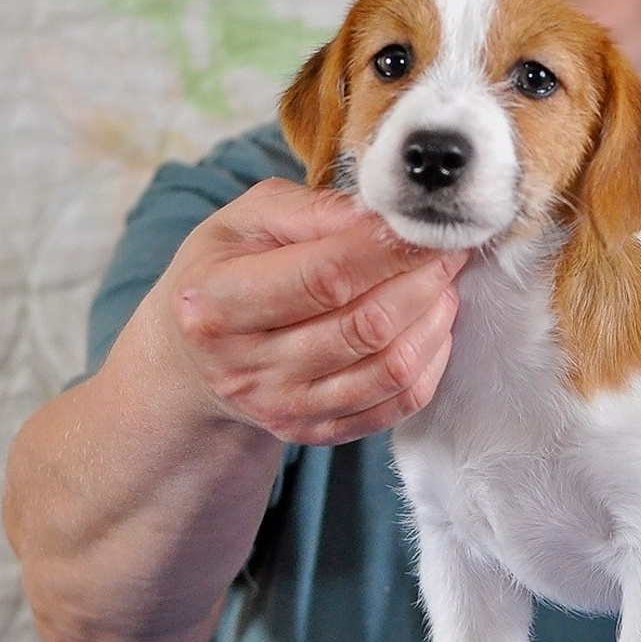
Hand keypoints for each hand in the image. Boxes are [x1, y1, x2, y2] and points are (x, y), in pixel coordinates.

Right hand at [153, 178, 465, 445]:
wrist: (191, 358)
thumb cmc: (225, 272)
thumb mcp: (243, 222)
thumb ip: (309, 210)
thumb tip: (380, 214)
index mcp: (218, 302)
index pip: (323, 276)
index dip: (388, 249)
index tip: (426, 224)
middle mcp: (246, 366)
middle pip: (366, 326)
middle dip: (423, 280)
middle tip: (449, 247)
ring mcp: (283, 407)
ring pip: (390, 369)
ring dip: (434, 320)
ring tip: (443, 282)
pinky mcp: (315, 432)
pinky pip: (397, 404)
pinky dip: (431, 363)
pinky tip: (431, 326)